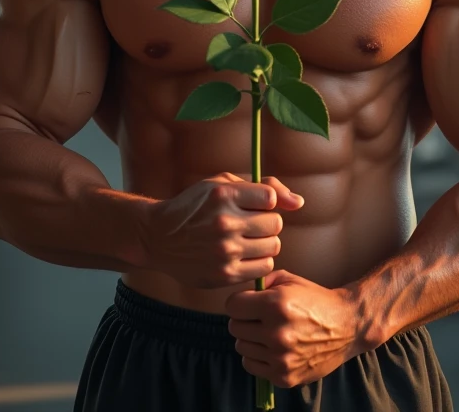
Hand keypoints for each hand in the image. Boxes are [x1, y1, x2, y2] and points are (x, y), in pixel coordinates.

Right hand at [146, 173, 304, 288]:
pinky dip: (258, 262)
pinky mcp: (224, 275)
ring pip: (273, 247)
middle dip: (267, 223)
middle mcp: (225, 223)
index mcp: (223, 195)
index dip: (265, 202)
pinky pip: (263, 269)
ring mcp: (224, 251)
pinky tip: (242, 255)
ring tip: (247, 240)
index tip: (252, 205)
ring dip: (265, 243)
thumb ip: (264, 187)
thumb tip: (299, 203)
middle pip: (276, 224)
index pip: (271, 198)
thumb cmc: (196, 206)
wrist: (159, 237)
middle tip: (251, 224)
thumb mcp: (222, 184)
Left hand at [225, 269, 362, 388]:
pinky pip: (251, 365)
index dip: (239, 302)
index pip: (232, 306)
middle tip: (260, 317)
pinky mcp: (284, 376)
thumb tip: (239, 295)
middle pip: (234, 327)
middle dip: (244, 320)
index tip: (248, 303)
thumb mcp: (289, 280)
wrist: (346, 325)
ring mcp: (280, 358)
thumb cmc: (315, 299)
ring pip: (241, 347)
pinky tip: (272, 348)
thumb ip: (260, 283)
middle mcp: (276, 333)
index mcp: (275, 305)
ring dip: (251, 339)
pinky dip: (257, 356)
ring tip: (268, 332)